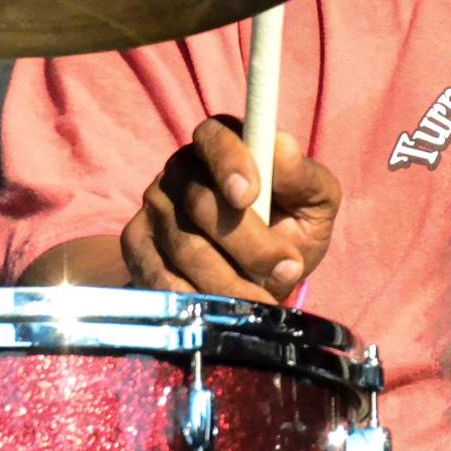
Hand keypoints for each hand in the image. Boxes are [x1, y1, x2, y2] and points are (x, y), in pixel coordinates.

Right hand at [119, 116, 339, 303]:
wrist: (255, 275)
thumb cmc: (291, 226)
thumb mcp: (314, 202)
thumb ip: (303, 177)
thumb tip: (283, 147)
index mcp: (223, 143)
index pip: (215, 137)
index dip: (228, 163)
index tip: (249, 195)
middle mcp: (181, 169)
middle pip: (202, 204)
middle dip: (250, 244)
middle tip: (287, 270)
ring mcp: (154, 207)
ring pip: (186, 247)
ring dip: (232, 280)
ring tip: (265, 300)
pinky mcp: (137, 247)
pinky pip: (162, 278)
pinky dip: (199, 300)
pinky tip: (226, 312)